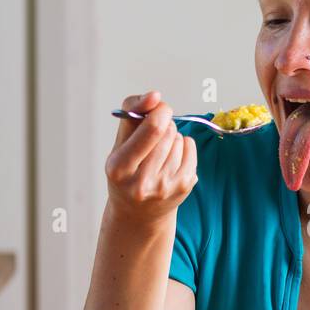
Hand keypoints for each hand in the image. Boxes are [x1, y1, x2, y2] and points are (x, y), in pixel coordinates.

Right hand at [105, 91, 196, 227]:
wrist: (138, 213)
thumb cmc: (127, 170)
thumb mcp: (119, 142)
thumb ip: (132, 112)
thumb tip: (155, 96)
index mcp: (119, 168)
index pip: (152, 129)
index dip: (160, 111)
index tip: (157, 107)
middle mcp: (142, 182)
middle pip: (167, 131)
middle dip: (163, 124)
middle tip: (153, 136)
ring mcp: (166, 187)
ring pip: (179, 139)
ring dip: (172, 137)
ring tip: (159, 151)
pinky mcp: (184, 187)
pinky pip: (190, 147)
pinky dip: (183, 145)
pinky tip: (171, 157)